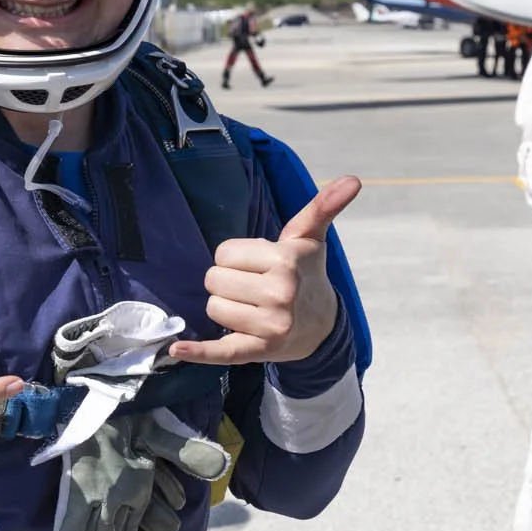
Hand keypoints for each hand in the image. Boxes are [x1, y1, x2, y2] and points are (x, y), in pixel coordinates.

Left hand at [168, 175, 359, 366]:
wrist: (323, 326)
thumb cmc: (307, 274)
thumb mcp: (310, 238)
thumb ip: (323, 206)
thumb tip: (353, 179)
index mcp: (286, 261)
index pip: (224, 253)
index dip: (236, 258)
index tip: (258, 266)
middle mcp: (280, 293)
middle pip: (214, 280)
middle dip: (228, 282)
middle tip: (254, 287)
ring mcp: (270, 325)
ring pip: (213, 309)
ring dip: (225, 308)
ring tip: (252, 308)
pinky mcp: (259, 351)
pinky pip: (220, 351)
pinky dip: (198, 351)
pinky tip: (178, 348)